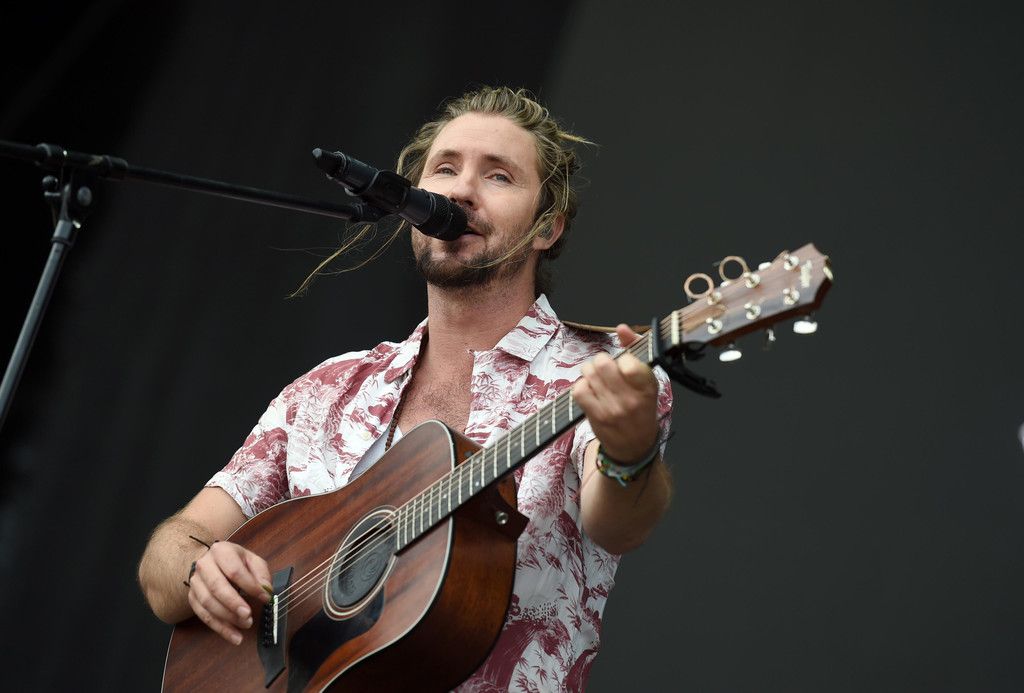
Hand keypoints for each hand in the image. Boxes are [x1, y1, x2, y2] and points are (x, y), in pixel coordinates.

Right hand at [187, 541, 272, 644]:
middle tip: (248, 616)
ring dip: (227, 618)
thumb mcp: (252, 561)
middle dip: (233, 604)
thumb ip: (261, 574)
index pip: (234, 570)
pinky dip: (220, 628)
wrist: (211, 563)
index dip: (250, 586)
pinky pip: (203, 616)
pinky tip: (234, 636)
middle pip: (217, 587)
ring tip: (245, 625)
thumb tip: (266, 590)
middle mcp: (204, 565)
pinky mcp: (192, 598)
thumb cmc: (236, 562)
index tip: (265, 598)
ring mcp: (195, 582)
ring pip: (207, 603)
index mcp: (221, 551)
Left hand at [572, 324, 659, 462]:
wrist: (634, 446)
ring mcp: (611, 409)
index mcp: (647, 387)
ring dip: (589, 372)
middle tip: (605, 368)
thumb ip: (636, 349)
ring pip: (588, 373)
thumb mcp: (647, 380)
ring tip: (597, 379)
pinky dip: (581, 385)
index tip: (624, 364)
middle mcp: (630, 399)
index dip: (623, 359)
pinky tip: (590, 390)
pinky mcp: (595, 416)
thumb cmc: (641, 408)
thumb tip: (622, 328)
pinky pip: (579, 389)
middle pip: (603, 363)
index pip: (630, 363)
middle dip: (601, 361)